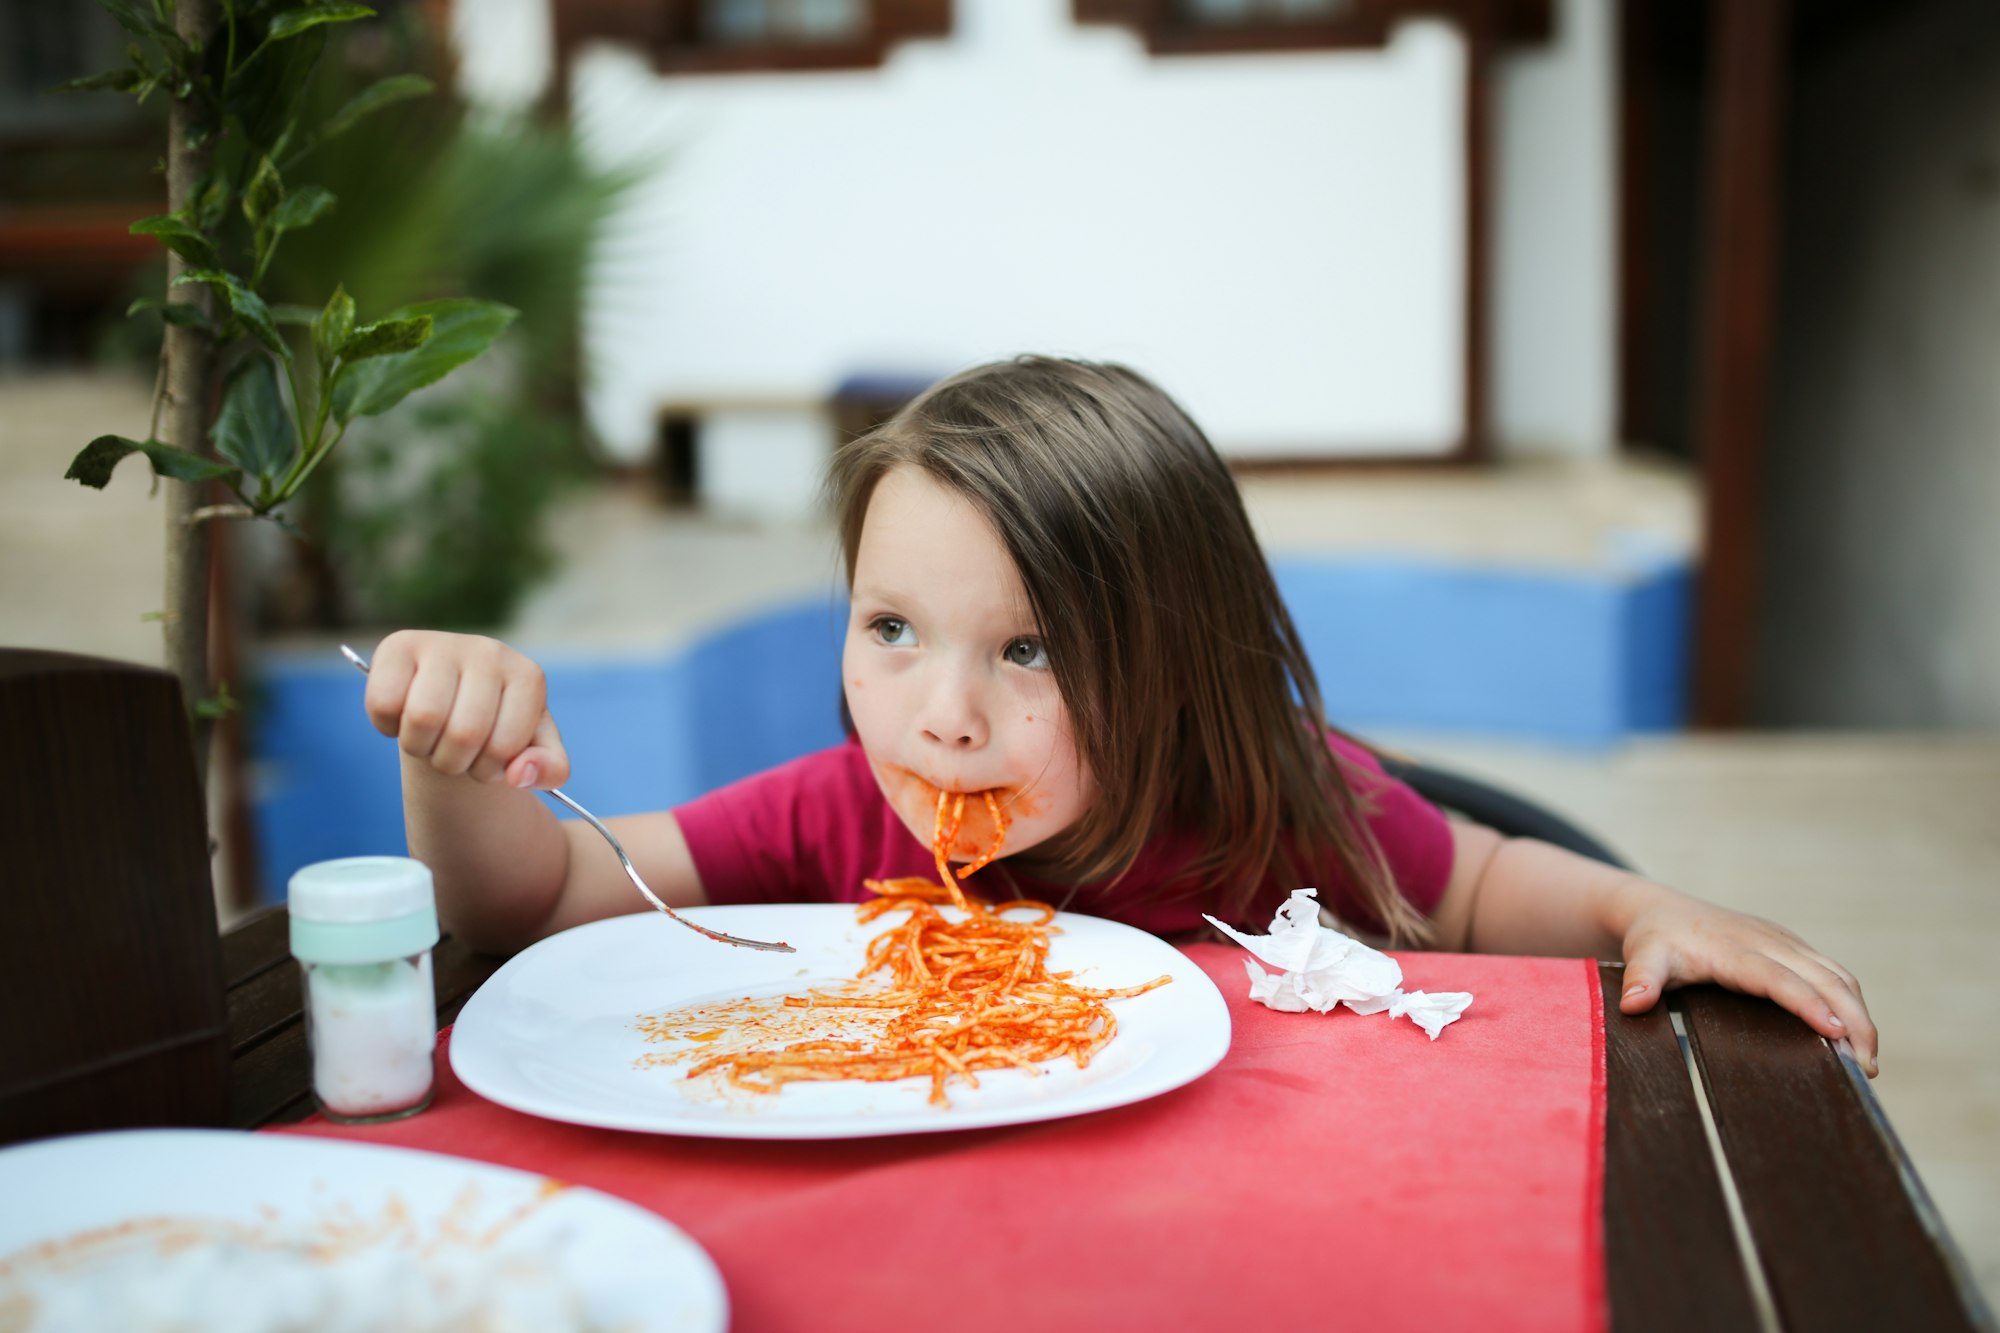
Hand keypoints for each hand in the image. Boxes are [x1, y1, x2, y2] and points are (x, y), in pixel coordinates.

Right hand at [361, 630, 569, 789]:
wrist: (454, 703)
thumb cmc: (496, 728)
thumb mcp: (532, 751)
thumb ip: (548, 769)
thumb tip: (519, 774)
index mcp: (528, 677)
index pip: (504, 747)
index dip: (488, 770)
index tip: (486, 759)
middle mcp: (489, 651)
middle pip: (463, 734)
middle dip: (453, 763)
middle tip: (453, 751)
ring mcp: (442, 644)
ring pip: (422, 718)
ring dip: (420, 747)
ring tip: (429, 738)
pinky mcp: (398, 645)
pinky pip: (383, 703)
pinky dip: (387, 726)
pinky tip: (401, 718)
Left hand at [1617, 884, 1877, 1075]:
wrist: (1662, 909)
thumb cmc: (1654, 938)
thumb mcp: (1642, 956)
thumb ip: (1640, 980)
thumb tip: (1633, 1004)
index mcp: (1735, 949)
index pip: (1780, 979)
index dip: (1809, 1004)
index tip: (1837, 1032)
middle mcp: (1769, 942)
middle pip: (1825, 978)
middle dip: (1853, 1020)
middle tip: (1867, 1068)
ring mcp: (1786, 943)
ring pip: (1838, 975)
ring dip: (1859, 1014)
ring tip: (1868, 1061)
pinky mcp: (1793, 947)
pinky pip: (1833, 973)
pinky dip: (1851, 1002)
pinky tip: (1855, 1035)